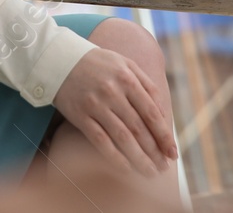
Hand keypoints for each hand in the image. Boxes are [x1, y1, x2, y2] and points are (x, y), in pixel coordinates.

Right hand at [50, 45, 177, 176]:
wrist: (60, 59)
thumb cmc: (98, 63)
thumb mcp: (125, 64)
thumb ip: (146, 85)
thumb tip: (164, 114)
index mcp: (127, 79)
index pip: (152, 113)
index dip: (164, 135)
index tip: (173, 152)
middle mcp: (113, 92)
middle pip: (139, 128)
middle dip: (154, 151)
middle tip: (164, 168)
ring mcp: (96, 105)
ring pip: (122, 138)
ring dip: (139, 158)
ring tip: (150, 172)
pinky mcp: (80, 116)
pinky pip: (100, 140)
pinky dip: (115, 157)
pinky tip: (126, 168)